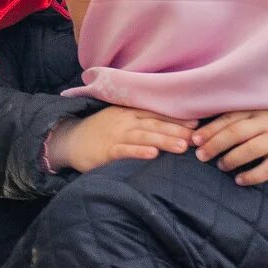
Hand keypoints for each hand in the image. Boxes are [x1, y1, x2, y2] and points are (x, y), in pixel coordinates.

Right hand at [46, 106, 196, 172]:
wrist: (70, 140)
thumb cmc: (99, 131)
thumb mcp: (118, 118)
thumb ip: (139, 120)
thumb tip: (168, 125)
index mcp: (128, 112)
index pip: (156, 113)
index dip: (176, 118)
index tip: (197, 122)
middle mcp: (124, 121)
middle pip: (154, 124)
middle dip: (176, 130)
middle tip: (197, 136)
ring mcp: (115, 135)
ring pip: (143, 137)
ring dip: (163, 140)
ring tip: (182, 146)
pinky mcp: (106, 151)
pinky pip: (125, 151)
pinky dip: (139, 152)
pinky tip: (153, 155)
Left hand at [191, 108, 267, 185]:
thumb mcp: (255, 115)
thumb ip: (234, 120)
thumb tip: (200, 132)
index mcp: (254, 110)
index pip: (228, 118)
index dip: (210, 129)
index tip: (194, 140)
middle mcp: (266, 122)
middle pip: (237, 132)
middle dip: (216, 144)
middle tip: (201, 156)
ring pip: (252, 149)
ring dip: (233, 159)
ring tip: (221, 166)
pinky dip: (253, 176)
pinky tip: (240, 180)